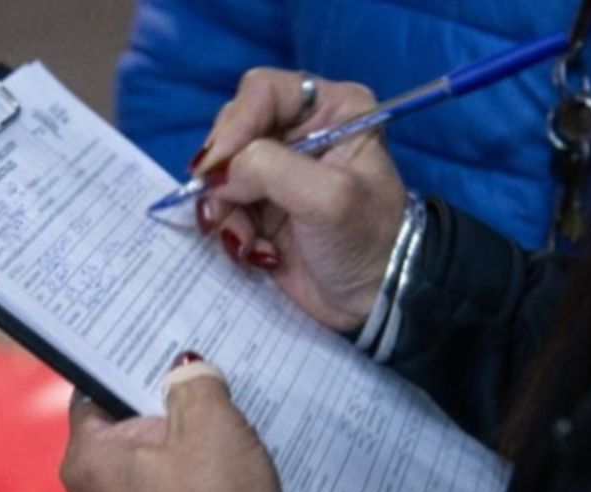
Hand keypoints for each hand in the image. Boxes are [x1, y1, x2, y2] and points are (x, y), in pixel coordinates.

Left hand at [60, 355, 283, 491]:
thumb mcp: (211, 421)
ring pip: (145, 478)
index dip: (128, 376)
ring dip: (177, 463)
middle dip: (160, 421)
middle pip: (122, 439)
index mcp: (87, 462)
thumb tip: (188, 371)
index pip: (93, 397)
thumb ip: (194, 383)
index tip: (159, 366)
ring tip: (218, 452)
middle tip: (201, 404)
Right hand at [192, 69, 406, 331]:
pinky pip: (221, 206)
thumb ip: (269, 170)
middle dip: (224, 173)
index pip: (262, 92)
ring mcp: (276, 171)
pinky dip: (229, 231)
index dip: (234, 124)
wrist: (374, 301)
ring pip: (220, 172)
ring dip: (224, 210)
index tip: (217, 167)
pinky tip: (255, 252)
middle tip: (225, 209)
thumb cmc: (366, 240)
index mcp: (331, 110)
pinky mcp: (259, 207)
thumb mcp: (327, 197)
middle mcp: (300, 131)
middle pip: (233, 129)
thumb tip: (216, 174)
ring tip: (246, 241)